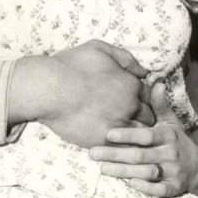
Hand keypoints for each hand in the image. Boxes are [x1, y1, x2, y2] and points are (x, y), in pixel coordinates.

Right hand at [36, 40, 151, 149]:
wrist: (47, 88)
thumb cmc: (70, 66)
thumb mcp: (98, 49)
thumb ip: (124, 57)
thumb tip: (142, 70)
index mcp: (131, 84)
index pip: (150, 96)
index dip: (142, 98)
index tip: (131, 101)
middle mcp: (130, 106)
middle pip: (148, 117)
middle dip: (141, 117)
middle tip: (128, 117)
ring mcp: (118, 125)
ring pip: (137, 135)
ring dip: (133, 134)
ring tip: (121, 133)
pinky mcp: (103, 140)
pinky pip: (120, 148)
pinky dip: (119, 147)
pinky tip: (110, 143)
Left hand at [89, 81, 197, 196]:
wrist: (197, 166)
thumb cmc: (174, 139)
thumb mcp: (169, 121)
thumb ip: (159, 104)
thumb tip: (157, 82)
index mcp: (168, 135)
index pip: (145, 135)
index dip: (127, 135)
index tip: (108, 134)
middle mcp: (171, 153)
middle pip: (140, 155)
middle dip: (115, 155)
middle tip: (93, 153)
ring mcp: (174, 172)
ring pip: (146, 173)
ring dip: (123, 171)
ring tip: (102, 168)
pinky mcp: (174, 188)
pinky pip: (158, 190)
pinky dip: (144, 187)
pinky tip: (128, 182)